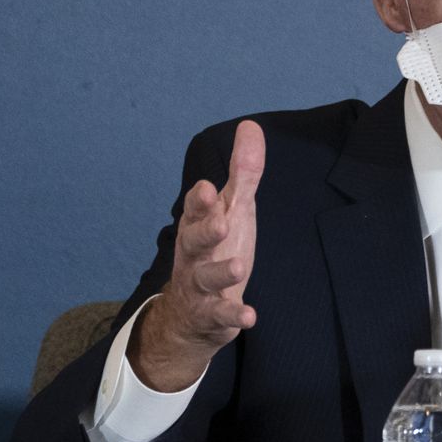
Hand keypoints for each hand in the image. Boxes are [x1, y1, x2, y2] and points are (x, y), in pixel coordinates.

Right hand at [129, 120, 264, 390]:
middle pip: (194, 240)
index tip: (210, 188)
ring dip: (221, 272)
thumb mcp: (233, 209)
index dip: (200, 201)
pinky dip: (232, 315)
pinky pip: (220, 315)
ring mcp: (200, 285)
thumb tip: (250, 126)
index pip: (196, 209)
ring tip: (239, 267)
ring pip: (205, 278)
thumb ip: (243, 172)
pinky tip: (249, 315)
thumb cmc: (217, 248)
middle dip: (205, 231)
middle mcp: (195, 253)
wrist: (191, 314)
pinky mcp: (211, 314)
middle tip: (220, 224)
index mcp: (199, 224)